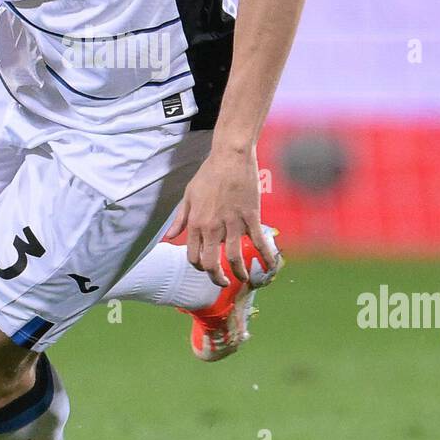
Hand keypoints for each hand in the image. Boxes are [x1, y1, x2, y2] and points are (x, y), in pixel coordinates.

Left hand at [166, 147, 279, 287]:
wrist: (230, 157)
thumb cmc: (208, 174)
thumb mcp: (188, 195)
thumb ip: (181, 219)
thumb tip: (169, 237)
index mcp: (196, 223)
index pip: (194, 256)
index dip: (199, 267)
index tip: (206, 268)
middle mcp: (212, 228)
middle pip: (211, 264)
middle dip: (217, 278)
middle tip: (223, 282)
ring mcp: (233, 224)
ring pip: (234, 258)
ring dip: (239, 273)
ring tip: (244, 279)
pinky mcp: (251, 218)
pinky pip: (259, 243)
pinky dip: (266, 258)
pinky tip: (270, 267)